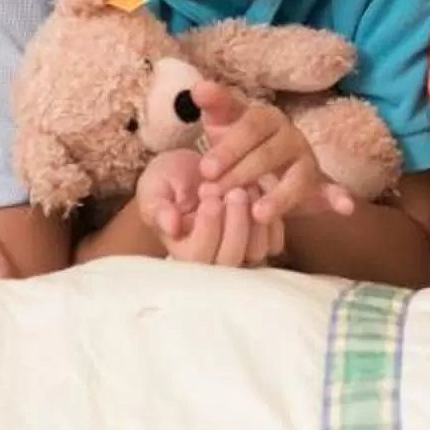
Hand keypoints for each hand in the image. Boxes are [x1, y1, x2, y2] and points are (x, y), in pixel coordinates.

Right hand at [135, 148, 283, 266]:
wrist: (195, 169)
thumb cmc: (170, 181)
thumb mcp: (154, 188)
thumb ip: (157, 207)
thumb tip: (170, 226)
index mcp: (182, 252)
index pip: (198, 257)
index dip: (208, 229)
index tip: (210, 198)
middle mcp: (212, 260)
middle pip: (231, 259)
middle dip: (236, 223)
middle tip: (235, 191)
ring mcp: (240, 253)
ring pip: (257, 252)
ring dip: (256, 219)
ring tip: (248, 187)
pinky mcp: (262, 241)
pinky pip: (275, 240)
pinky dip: (272, 215)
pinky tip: (260, 189)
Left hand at [190, 82, 355, 221]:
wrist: (255, 163)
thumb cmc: (235, 141)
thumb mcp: (221, 122)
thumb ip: (214, 104)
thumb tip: (199, 88)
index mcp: (267, 117)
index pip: (249, 128)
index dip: (228, 149)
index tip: (205, 170)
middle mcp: (291, 136)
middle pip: (269, 155)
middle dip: (241, 175)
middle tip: (216, 195)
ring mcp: (307, 160)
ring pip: (298, 178)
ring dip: (280, 196)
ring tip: (258, 214)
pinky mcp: (319, 184)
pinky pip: (331, 190)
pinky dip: (339, 198)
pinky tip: (345, 208)